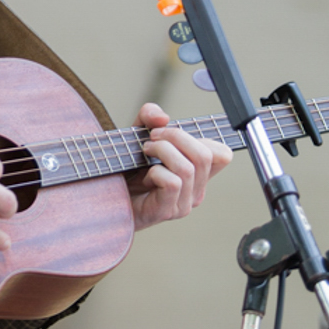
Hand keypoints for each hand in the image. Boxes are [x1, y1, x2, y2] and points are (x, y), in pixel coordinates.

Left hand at [128, 103, 232, 231]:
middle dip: (177, 136)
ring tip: (145, 150)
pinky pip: (173, 183)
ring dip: (163, 151)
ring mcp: (183, 203)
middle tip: (153, 136)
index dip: (202, 137)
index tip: (173, 132)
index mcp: (197, 174)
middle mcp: (195, 190)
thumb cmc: (127, 168)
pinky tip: (145, 174)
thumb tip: (163, 117)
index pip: (223, 155)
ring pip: (188, 168)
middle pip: (206, 156)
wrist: (106, 194)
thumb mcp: (138, 133)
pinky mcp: (166, 211)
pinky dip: (156, 171)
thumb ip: (149, 117)